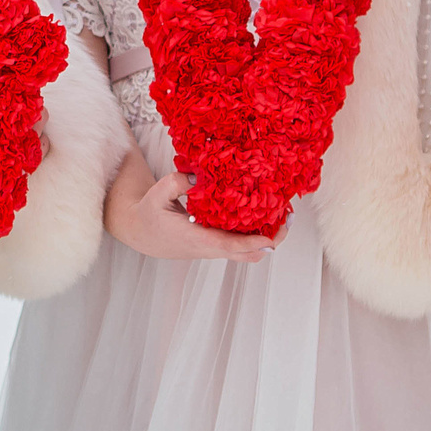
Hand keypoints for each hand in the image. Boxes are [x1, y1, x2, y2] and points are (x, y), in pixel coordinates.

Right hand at [108, 170, 277, 263]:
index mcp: (194, 239)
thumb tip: (201, 175)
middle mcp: (208, 248)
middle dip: (271, 240)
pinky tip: (265, 215)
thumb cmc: (149, 213)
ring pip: (247, 252)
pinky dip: (257, 234)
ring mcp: (214, 249)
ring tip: (283, 215)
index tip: (270, 239)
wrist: (142, 234)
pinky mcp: (217, 245)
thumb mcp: (156, 194)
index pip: (226, 246)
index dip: (249, 243)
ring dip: (268, 238)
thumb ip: (176, 183)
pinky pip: (242, 245)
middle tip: (287, 219)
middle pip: (246, 254)